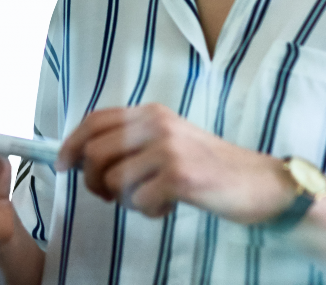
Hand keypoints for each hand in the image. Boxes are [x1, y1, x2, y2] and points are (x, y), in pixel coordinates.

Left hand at [56, 104, 294, 223]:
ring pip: (114, 179)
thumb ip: (134, 143)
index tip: (61, 165)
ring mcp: (168, 150)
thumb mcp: (170, 141)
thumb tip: (86, 158)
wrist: (265, 185)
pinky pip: (139, 201)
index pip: (94, 120)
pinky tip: (168, 208)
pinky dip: (148, 212)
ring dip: (125, 200)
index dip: (71, 143)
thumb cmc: (213, 168)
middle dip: (93, 180)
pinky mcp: (180, 178)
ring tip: (149, 201)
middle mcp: (156, 125)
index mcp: (150, 113)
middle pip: (95, 151)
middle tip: (110, 195)